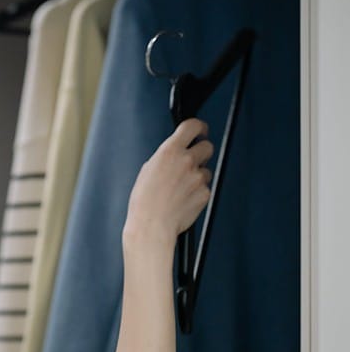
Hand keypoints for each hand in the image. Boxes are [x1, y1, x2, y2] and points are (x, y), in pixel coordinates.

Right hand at [124, 118, 213, 244]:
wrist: (152, 225)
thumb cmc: (144, 202)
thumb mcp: (148, 170)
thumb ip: (165, 158)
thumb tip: (175, 155)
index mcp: (169, 151)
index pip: (193, 126)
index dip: (199, 127)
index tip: (200, 130)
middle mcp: (187, 160)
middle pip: (207, 146)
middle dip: (202, 151)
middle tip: (194, 160)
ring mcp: (198, 177)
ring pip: (206, 170)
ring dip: (198, 176)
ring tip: (181, 189)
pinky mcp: (205, 193)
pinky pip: (205, 189)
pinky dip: (197, 193)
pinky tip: (183, 200)